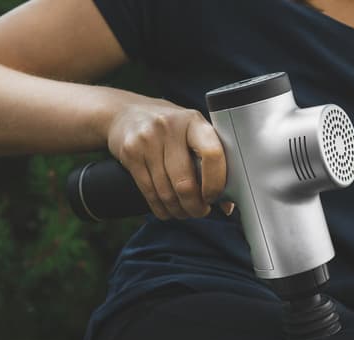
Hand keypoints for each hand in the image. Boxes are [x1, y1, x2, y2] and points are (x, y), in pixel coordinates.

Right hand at [107, 99, 233, 219]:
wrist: (126, 112)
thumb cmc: (170, 128)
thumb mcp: (193, 132)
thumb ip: (211, 160)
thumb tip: (227, 203)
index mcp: (194, 121)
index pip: (212, 154)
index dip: (215, 183)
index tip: (213, 197)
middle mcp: (170, 127)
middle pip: (185, 182)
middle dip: (195, 206)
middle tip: (200, 211)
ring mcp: (147, 139)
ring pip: (166, 191)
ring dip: (178, 210)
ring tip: (184, 212)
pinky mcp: (130, 153)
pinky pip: (148, 191)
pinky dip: (160, 208)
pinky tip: (167, 210)